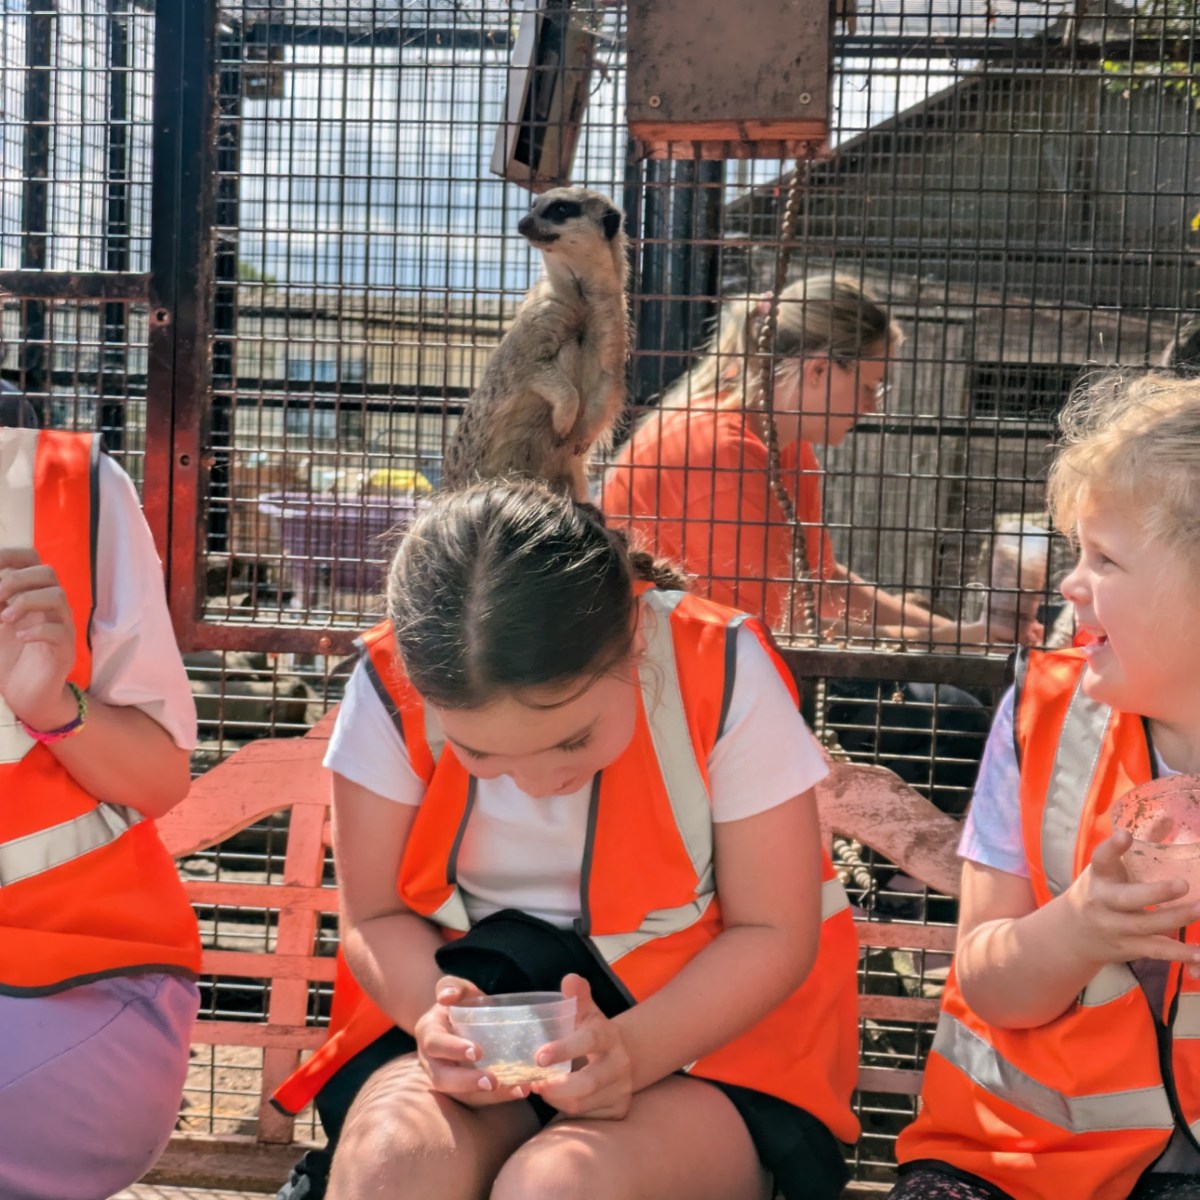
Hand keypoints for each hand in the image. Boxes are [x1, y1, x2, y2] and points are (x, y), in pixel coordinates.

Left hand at [0, 549, 77, 728]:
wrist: (23, 695)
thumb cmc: (5, 657)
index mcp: (31, 593)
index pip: (31, 559)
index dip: (11, 556)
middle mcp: (49, 606)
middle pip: (47, 573)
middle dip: (17, 579)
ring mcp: (60, 626)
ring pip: (57, 596)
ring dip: (27, 601)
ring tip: (4, 619)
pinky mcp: (64, 650)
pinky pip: (59, 631)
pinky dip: (37, 631)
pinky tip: (19, 638)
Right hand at [413, 976, 533, 1107]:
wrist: (458, 1018)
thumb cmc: (457, 1001)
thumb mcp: (455, 987)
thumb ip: (451, 986)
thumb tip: (446, 997)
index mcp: (428, 1033)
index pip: (435, 1044)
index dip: (453, 1049)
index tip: (476, 1052)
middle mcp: (431, 1061)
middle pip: (442, 1079)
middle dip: (466, 1083)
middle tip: (491, 1081)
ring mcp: (446, 1078)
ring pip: (461, 1095)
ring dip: (489, 1096)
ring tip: (516, 1089)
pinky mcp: (463, 1090)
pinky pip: (478, 1098)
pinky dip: (500, 1097)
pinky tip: (522, 1089)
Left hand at [530, 974, 632, 1119]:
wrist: (622, 1057)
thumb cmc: (591, 1033)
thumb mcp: (585, 1013)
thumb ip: (576, 997)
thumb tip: (570, 979)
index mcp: (609, 1034)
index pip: (588, 1040)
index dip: (564, 1049)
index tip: (539, 1056)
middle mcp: (620, 1063)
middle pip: (588, 1082)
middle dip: (556, 1086)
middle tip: (533, 1083)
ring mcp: (622, 1089)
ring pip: (582, 1104)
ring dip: (556, 1099)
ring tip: (541, 1089)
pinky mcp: (619, 1110)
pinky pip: (586, 1118)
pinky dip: (566, 1111)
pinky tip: (557, 1100)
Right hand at [1062, 832, 1199, 968]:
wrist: (1073, 933)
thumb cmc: (1100, 890)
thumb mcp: (1109, 869)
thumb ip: (1139, 847)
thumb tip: (1168, 817)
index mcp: (1099, 877)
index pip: (1101, 859)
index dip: (1112, 847)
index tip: (1126, 835)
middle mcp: (1103, 902)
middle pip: (1126, 899)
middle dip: (1155, 893)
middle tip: (1183, 884)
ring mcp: (1114, 928)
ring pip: (1145, 926)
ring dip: (1176, 919)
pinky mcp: (1128, 948)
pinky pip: (1155, 951)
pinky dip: (1178, 954)